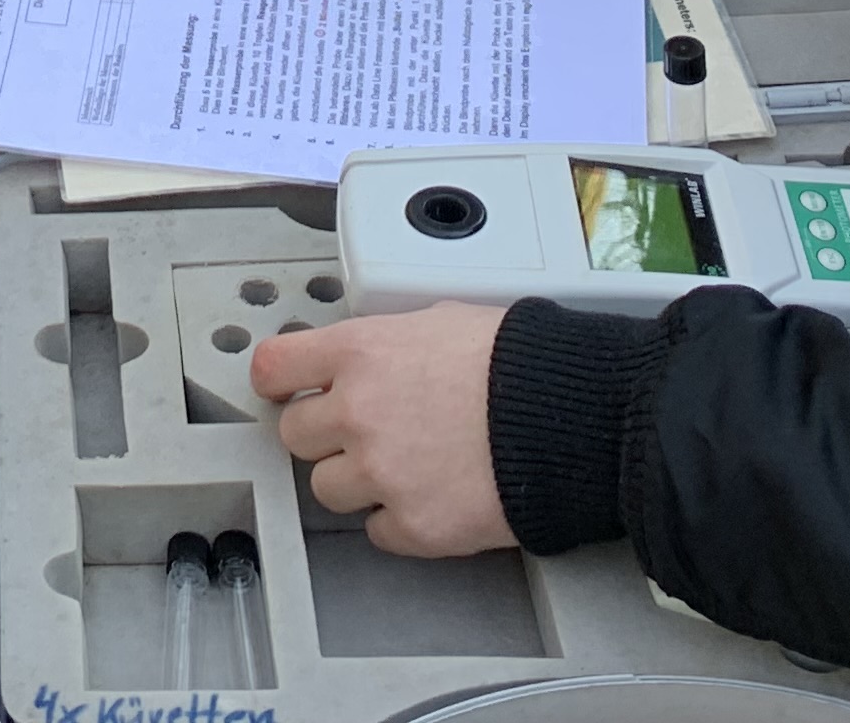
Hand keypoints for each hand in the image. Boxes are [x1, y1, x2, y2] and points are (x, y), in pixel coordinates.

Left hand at [253, 307, 515, 558]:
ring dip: (358, 480)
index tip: (283, 390)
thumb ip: (388, 341)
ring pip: (327, 489)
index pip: (274, 368)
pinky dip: (398, 519)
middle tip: (364, 431)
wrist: (575, 419)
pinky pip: (377, 531)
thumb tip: (372, 354)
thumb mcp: (441, 319)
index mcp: (360, 352)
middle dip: (325, 434)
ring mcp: (382, 473)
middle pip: (295, 435)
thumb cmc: (521, 363)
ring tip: (406, 465)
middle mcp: (358, 412)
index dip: (278, 382)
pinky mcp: (414, 525)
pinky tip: (432, 494)